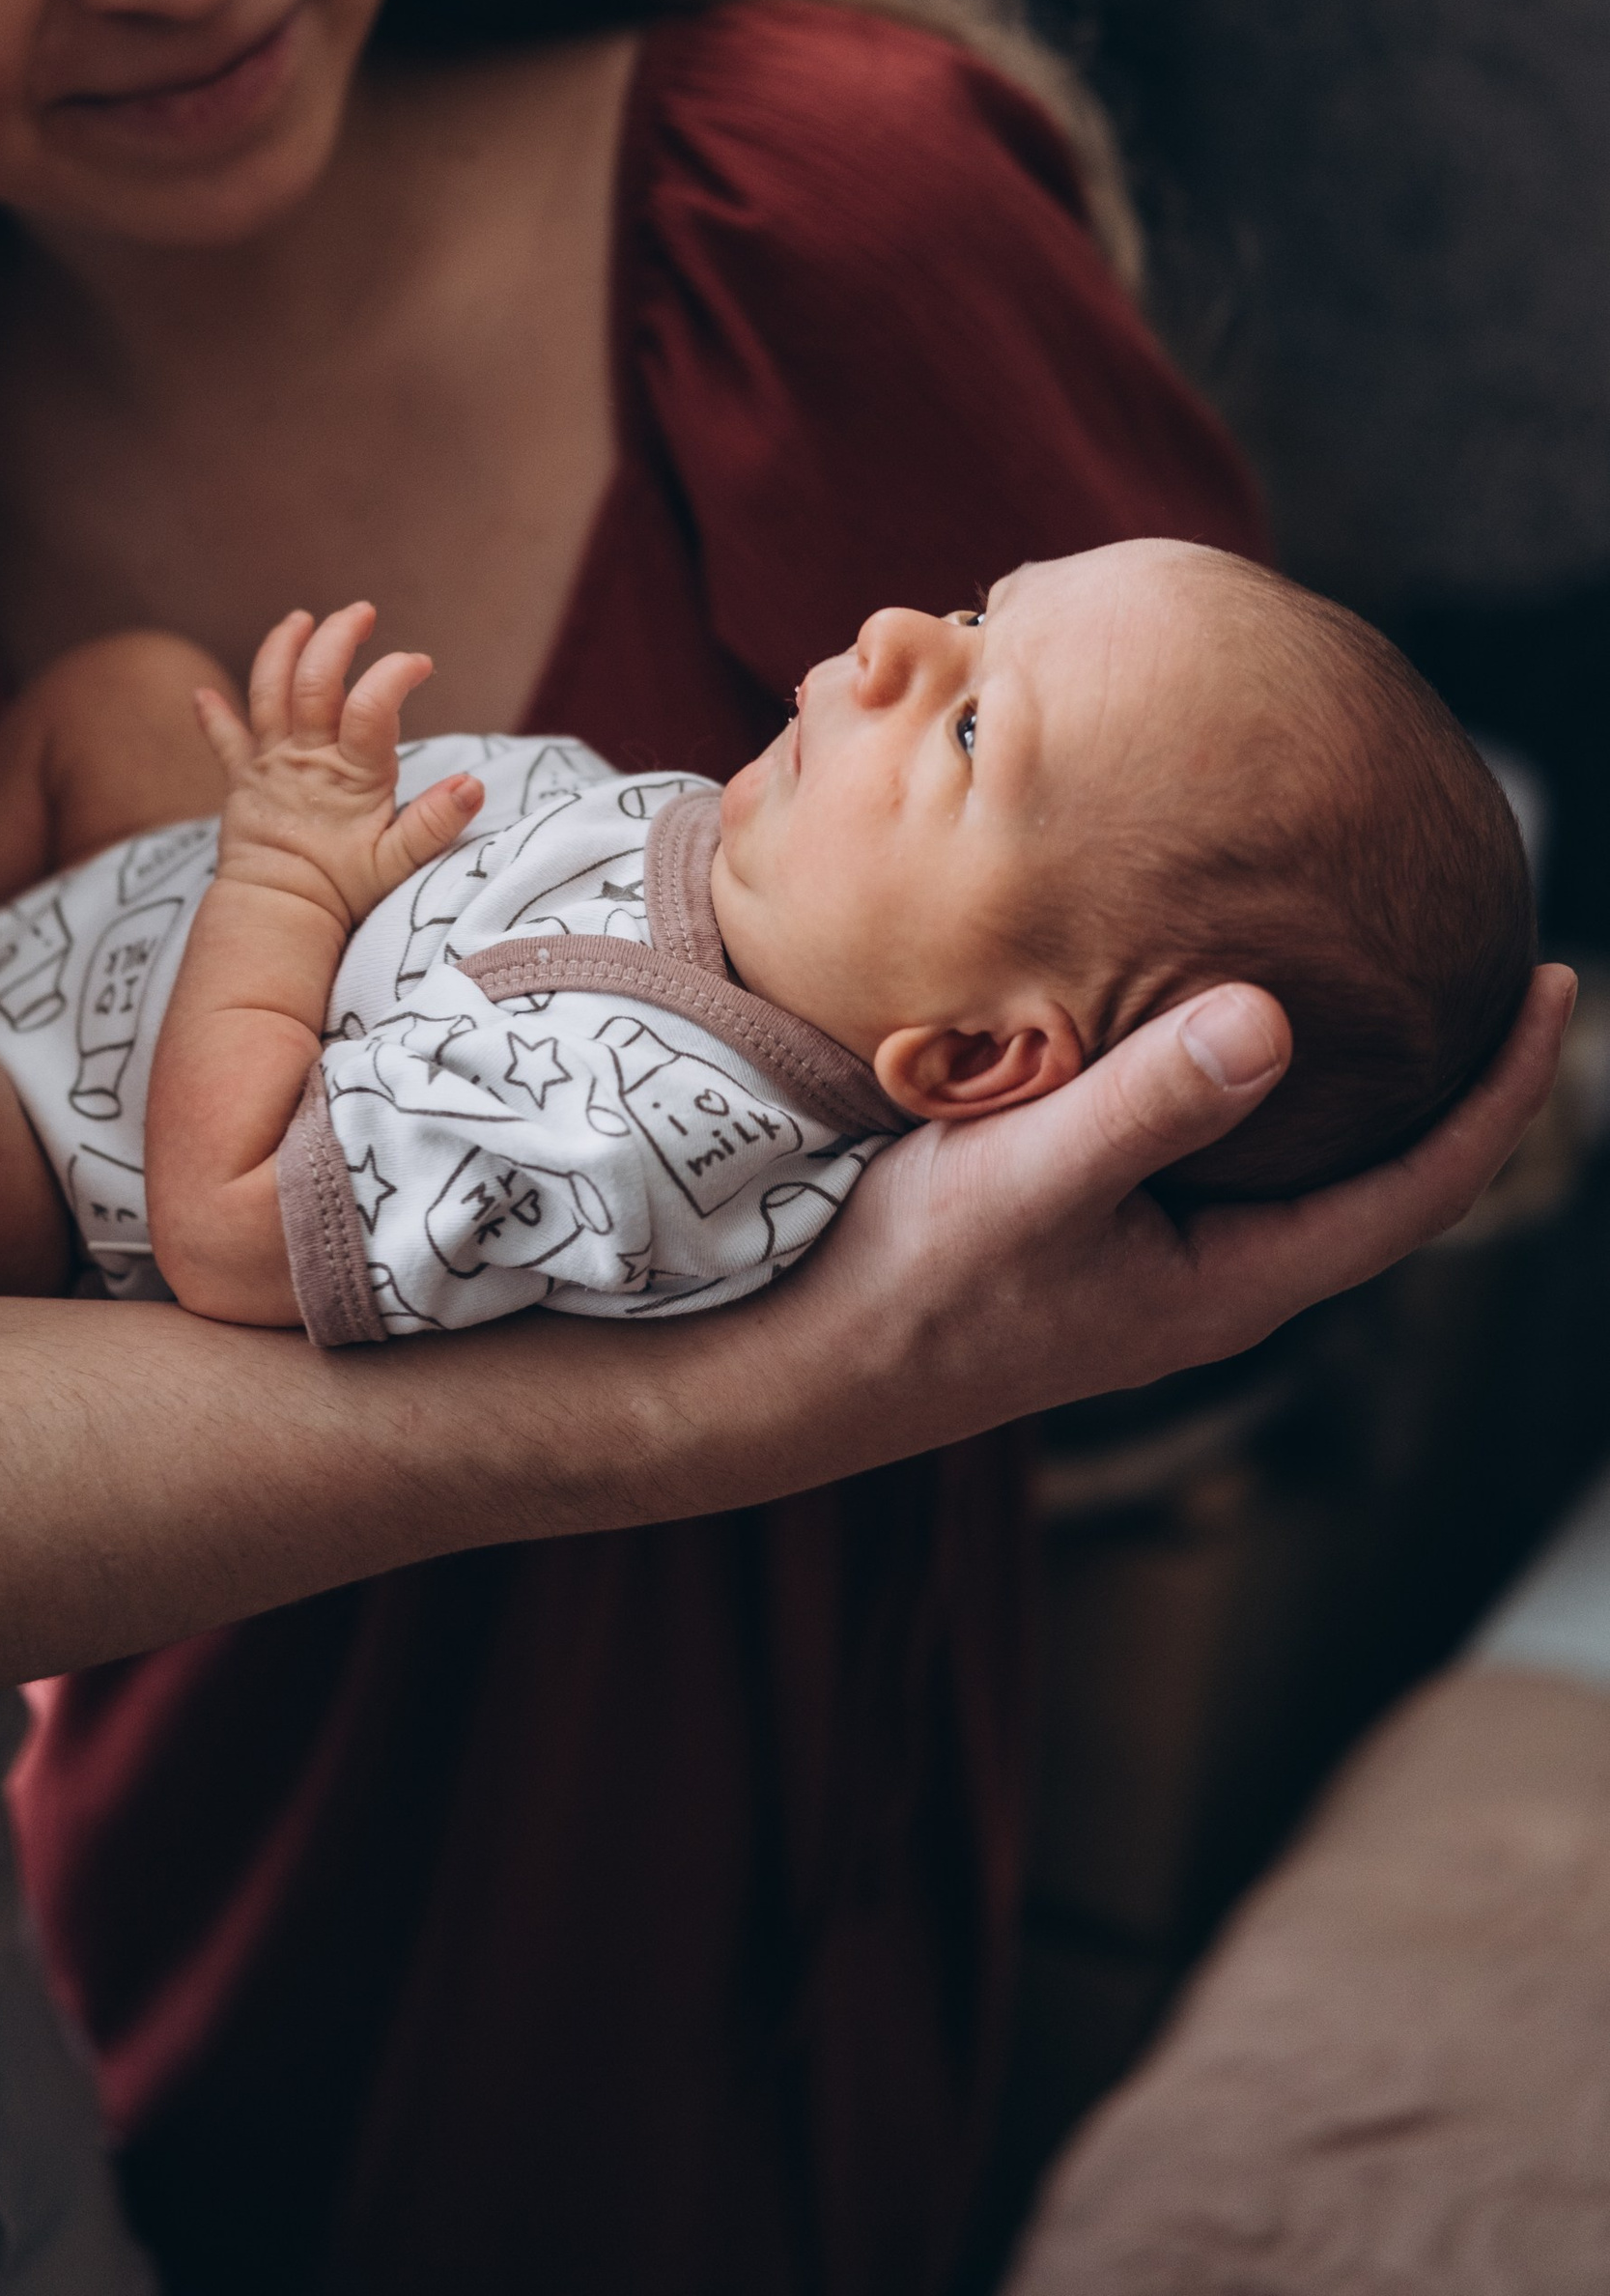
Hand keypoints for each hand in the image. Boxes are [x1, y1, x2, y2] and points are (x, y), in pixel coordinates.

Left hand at [196, 604, 482, 935]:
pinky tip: (201, 695)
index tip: (419, 662)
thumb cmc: (340, 891)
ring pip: (268, 692)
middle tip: (361, 612)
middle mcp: (306, 758)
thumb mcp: (397, 863)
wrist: (275, 917)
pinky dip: (212, 716)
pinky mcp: (241, 780)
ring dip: (282, 649)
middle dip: (337, 638)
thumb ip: (434, 822)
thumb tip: (472, 785)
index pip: (371, 707)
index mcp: (351, 775)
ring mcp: (269, 764)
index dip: (394, 675)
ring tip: (301, 619)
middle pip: (315, 681)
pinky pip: (223, 740)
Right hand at [776, 964, 1575, 1459]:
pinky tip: (1209, 999)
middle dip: (1449, 1075)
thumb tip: (1276, 1021)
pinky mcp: (1091, 1220)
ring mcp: (1153, 1252)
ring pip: (1289, 1152)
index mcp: (1234, 1281)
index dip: (1502, 1094)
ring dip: (1346, 1070)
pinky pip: (1205, 1135)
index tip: (1557, 988)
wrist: (793, 1366)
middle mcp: (1214, 1271)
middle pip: (1379, 1170)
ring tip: (1378, 967)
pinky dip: (1240, 1066)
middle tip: (1494, 959)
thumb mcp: (1028, 1183)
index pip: (1419, 1185)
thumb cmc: (905, 1293)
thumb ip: (1151, 1104)